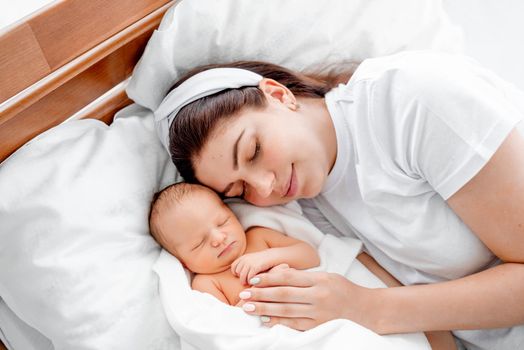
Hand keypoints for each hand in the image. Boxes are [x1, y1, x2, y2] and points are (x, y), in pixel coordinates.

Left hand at [231, 251, 275, 284]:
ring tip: (251, 283)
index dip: (237, 274)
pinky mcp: (256, 266)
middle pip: (237, 273)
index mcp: (244, 257)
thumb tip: (239, 275)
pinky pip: (249, 277)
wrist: (276, 256)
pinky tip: (256, 282)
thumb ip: (246, 266)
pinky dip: (251, 281)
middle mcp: (245, 259)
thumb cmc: (265, 262)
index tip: (244, 277)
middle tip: (248, 281)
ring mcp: (250, 262)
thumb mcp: (253, 261)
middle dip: (242, 278)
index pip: (234, 267)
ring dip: (246, 281)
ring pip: (242, 276)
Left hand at [237, 268, 376, 330]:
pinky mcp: (319, 326)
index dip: (268, 278)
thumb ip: (304, 277)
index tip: (253, 279)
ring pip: (286, 310)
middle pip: (283, 294)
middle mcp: (318, 296)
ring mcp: (319, 313)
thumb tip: (279, 273)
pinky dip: (279, 322)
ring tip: (248, 307)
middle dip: (261, 294)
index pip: (288, 277)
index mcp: (319, 280)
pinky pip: (295, 325)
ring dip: (264, 308)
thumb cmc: (344, 290)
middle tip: (243, 294)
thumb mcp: (327, 276)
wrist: (367, 310)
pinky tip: (266, 319)